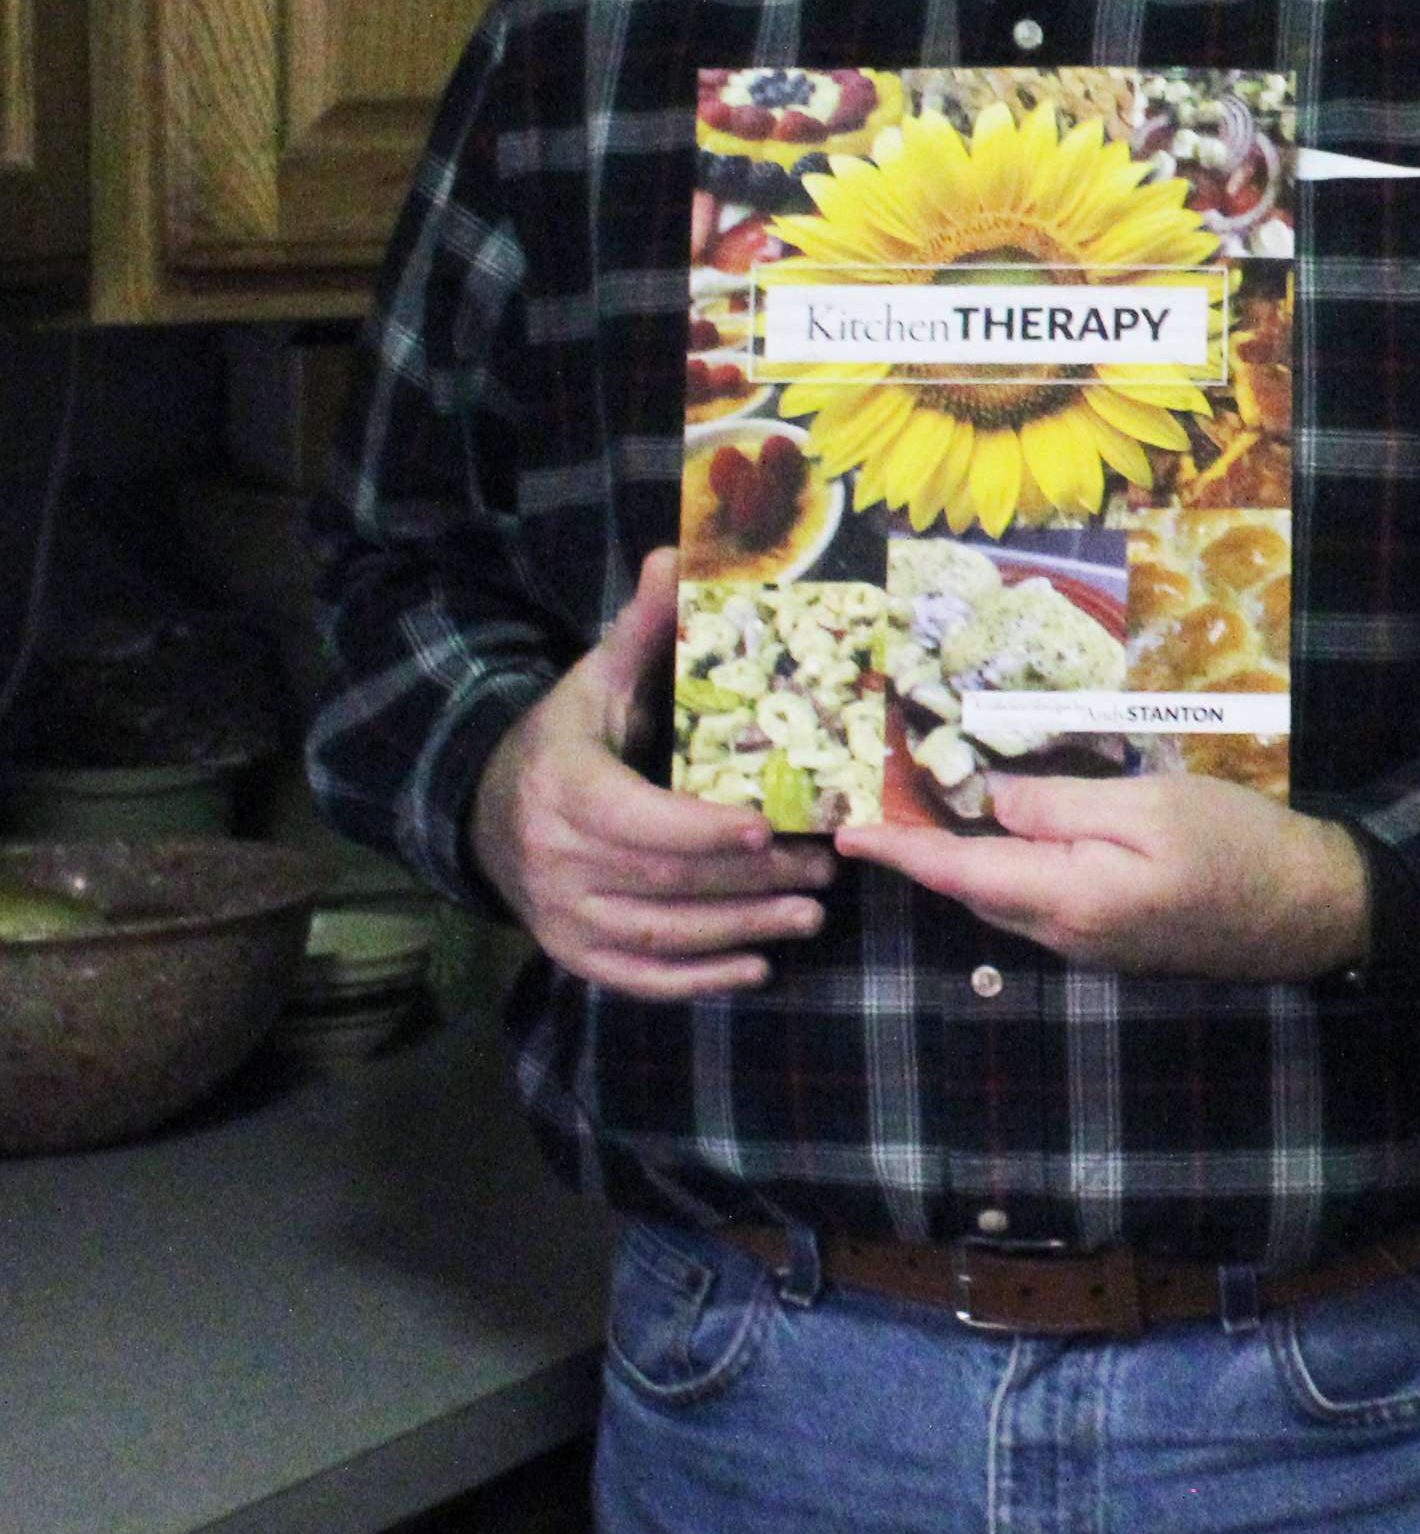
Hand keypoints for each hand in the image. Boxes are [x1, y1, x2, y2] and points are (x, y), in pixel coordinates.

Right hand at [470, 547, 836, 998]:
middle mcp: (557, 858)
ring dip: (739, 930)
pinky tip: (755, 969)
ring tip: (809, 915)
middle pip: (664, 879)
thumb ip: (643, 628)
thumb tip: (681, 553)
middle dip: (750, 877)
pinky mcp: (569, 950)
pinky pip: (635, 975)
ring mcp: (559, 912)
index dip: (702, 829)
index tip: (768, 823)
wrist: (483, 805)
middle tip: (823, 869)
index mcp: (567, 788)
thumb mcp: (596, 680)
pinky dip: (696, 980)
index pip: (638, 820)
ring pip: (658, 932)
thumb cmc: (567, 738)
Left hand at [836, 773, 1371, 982]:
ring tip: (934, 819)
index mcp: (1067, 897)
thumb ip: (1061, 804)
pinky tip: (1017, 840)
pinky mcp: (1118, 943)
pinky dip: (1012, 873)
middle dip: (924, 856)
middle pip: (974, 891)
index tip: (843, 832)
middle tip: (882, 809)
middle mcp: (1065, 934)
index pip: (957, 872)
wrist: (1311, 909)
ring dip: (967, 866)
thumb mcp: (1149, 805)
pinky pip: (1043, 905)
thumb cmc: (1237, 845)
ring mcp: (1091, 946)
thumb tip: (991, 802)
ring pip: (1007, 900)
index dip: (897, 850)